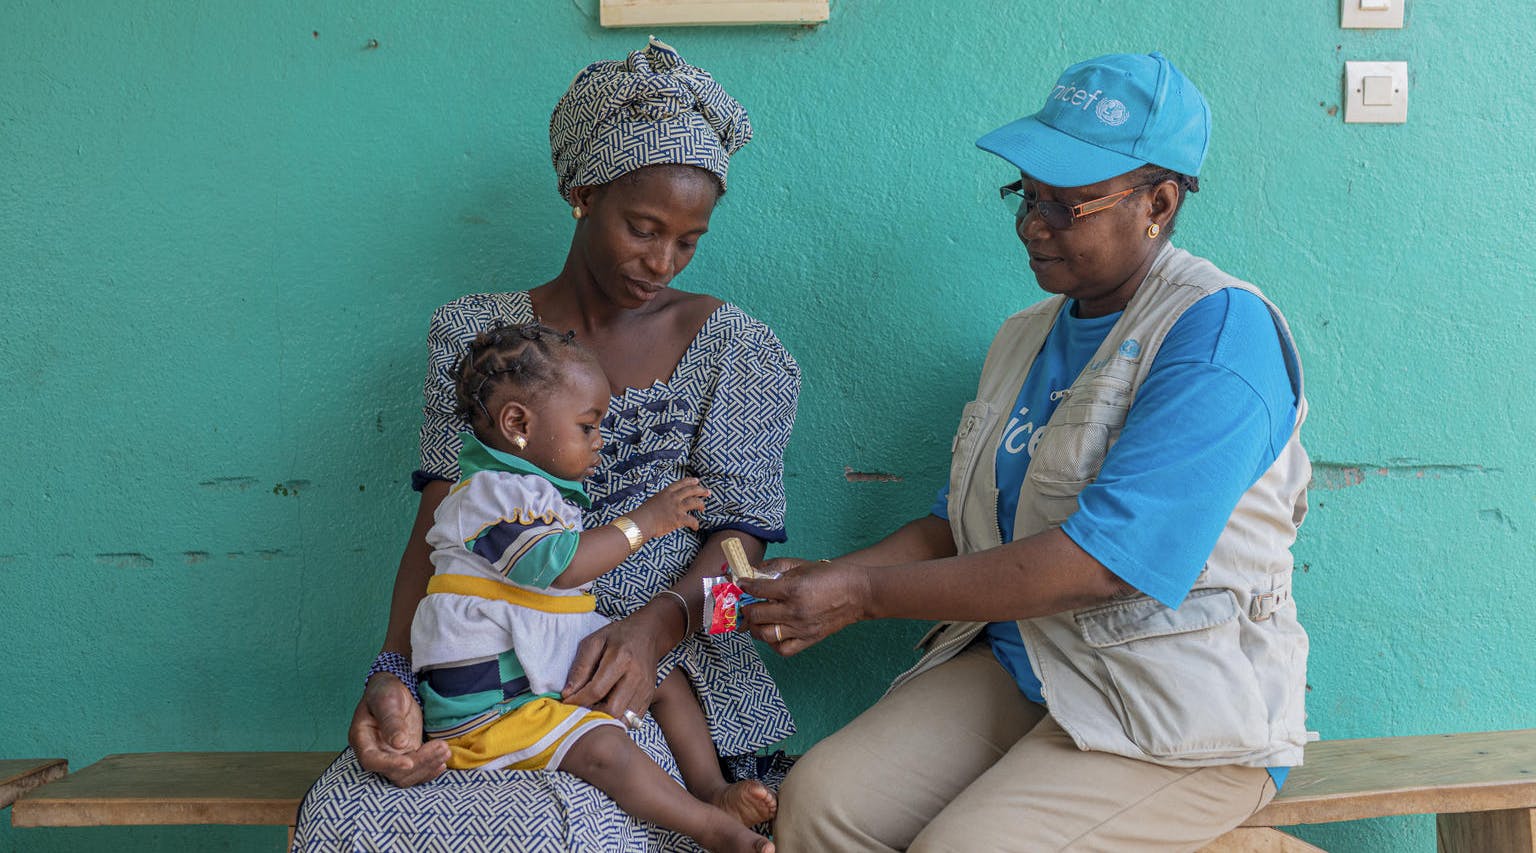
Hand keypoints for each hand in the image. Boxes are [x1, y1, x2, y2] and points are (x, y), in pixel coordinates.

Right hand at [349, 673, 449, 786]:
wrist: (395, 691)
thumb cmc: (385, 692)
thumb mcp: (387, 701)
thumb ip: (391, 721)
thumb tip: (398, 743)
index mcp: (362, 739)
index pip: (371, 760)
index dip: (390, 764)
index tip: (409, 762)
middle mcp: (375, 753)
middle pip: (394, 771)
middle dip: (419, 763)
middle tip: (441, 747)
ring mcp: (391, 757)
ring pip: (407, 775)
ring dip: (428, 766)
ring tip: (445, 750)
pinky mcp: (406, 756)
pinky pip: (416, 771)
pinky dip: (429, 769)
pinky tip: (442, 762)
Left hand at [562, 612, 666, 717]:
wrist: (647, 634)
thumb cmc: (617, 636)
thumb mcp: (594, 642)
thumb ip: (581, 667)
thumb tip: (568, 693)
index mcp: (621, 659)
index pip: (596, 690)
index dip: (577, 700)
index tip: (565, 702)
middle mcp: (637, 676)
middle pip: (612, 710)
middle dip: (592, 714)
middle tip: (579, 710)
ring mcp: (646, 689)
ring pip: (623, 718)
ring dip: (604, 719)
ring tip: (592, 710)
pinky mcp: (649, 697)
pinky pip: (632, 719)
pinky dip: (617, 719)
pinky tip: (606, 709)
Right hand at [629, 478, 710, 539]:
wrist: (642, 521)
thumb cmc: (644, 514)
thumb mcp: (654, 501)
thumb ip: (662, 501)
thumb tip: (666, 505)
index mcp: (666, 492)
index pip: (681, 484)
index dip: (690, 481)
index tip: (697, 480)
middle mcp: (673, 497)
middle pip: (691, 490)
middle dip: (701, 490)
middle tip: (708, 492)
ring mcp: (677, 507)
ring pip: (695, 502)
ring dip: (701, 504)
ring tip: (703, 508)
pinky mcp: (679, 518)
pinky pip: (692, 520)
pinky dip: (695, 524)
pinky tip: (696, 527)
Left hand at [739, 558, 869, 655]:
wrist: (858, 593)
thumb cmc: (831, 576)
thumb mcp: (802, 566)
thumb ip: (776, 569)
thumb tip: (753, 572)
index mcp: (793, 589)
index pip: (758, 590)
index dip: (745, 586)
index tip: (741, 584)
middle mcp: (795, 611)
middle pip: (757, 615)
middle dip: (746, 608)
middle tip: (745, 604)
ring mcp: (802, 628)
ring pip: (765, 635)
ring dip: (755, 628)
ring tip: (756, 620)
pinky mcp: (809, 639)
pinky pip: (783, 649)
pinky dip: (773, 643)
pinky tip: (772, 632)